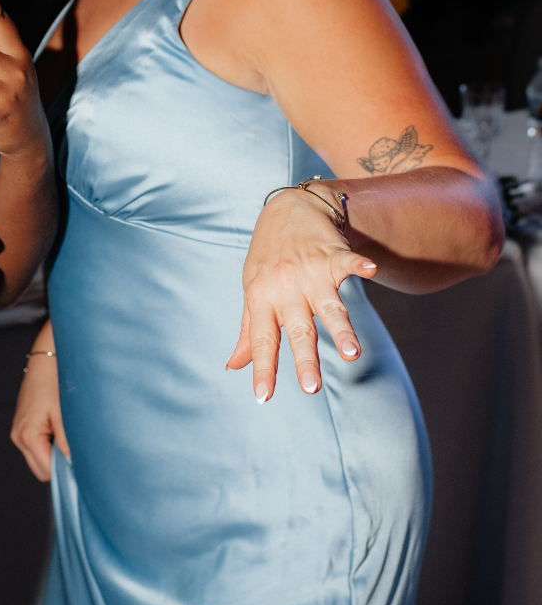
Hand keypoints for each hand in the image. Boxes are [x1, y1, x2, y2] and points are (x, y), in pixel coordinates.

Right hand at [10, 333, 68, 480]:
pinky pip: (35, 447)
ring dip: (53, 454)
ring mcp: (18, 432)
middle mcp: (19, 437)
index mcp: (28, 436)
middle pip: (40, 470)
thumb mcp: (64, 414)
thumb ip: (67, 442)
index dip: (64, 470)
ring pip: (37, 460)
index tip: (80, 464)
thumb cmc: (53, 383)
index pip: (46, 471)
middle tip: (75, 450)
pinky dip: (48, 445)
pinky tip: (58, 430)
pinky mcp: (21, 427)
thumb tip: (73, 463)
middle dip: (57, 465)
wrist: (44, 362)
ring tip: (65, 435)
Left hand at [225, 187, 377, 401]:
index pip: (261, 340)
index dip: (262, 368)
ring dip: (341, 329)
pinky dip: (360, 265)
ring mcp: (310, 272)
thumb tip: (234, 366)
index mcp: (262, 299)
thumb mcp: (251, 290)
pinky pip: (347, 261)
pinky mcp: (332, 255)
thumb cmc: (268, 256)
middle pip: (297, 330)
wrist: (288, 208)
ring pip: (328, 306)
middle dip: (305, 359)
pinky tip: (371, 269)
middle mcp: (285, 289)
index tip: (263, 397)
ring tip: (353, 353)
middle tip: (312, 388)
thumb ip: (248, 331)